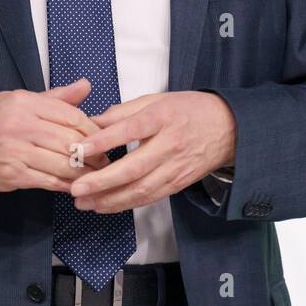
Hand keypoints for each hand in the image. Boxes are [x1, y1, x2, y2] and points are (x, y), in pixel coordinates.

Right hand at [0, 79, 110, 193]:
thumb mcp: (15, 100)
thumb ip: (53, 97)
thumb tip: (85, 86)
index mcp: (24, 103)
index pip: (71, 115)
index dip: (92, 130)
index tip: (103, 138)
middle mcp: (21, 125)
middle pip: (71, 140)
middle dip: (93, 153)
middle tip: (106, 160)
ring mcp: (17, 151)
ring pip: (63, 163)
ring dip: (84, 172)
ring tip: (95, 175)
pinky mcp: (12, 174)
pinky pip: (48, 181)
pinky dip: (65, 185)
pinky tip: (74, 186)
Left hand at [67, 91, 236, 212]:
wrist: (229, 128)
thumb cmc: (189, 110)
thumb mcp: (156, 100)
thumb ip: (123, 111)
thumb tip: (92, 122)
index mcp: (162, 117)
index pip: (130, 129)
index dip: (104, 141)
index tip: (79, 149)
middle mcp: (170, 144)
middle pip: (134, 168)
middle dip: (102, 181)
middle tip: (76, 188)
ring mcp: (176, 167)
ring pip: (141, 189)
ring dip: (110, 199)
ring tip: (85, 202)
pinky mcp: (179, 183)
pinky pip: (150, 197)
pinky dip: (126, 204)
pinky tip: (106, 205)